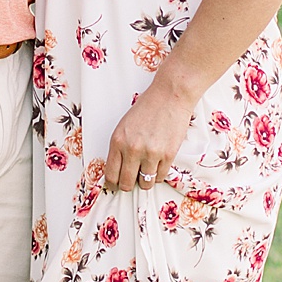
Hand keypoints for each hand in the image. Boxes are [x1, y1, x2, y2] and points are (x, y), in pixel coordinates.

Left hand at [103, 76, 196, 191]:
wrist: (170, 96)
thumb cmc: (148, 107)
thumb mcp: (124, 126)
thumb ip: (120, 147)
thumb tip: (119, 169)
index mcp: (118, 141)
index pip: (110, 175)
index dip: (113, 184)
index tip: (115, 185)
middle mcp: (132, 150)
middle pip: (126, 183)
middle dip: (127, 185)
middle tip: (131, 182)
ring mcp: (151, 154)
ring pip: (145, 184)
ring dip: (145, 181)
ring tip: (146, 172)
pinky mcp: (168, 155)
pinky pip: (161, 177)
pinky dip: (159, 175)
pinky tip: (158, 165)